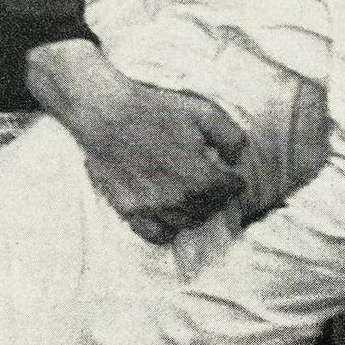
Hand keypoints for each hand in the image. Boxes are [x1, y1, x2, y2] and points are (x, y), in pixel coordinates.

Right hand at [26, 40, 246, 242]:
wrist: (107, 114)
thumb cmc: (156, 110)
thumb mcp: (203, 112)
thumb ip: (231, 138)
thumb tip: (236, 160)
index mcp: (200, 177)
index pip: (231, 191)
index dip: (235, 182)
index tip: (233, 178)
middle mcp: (178, 199)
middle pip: (210, 210)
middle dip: (217, 198)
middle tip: (214, 187)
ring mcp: (152, 208)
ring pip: (186, 223)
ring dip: (195, 212)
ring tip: (193, 197)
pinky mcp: (129, 210)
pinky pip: (156, 235)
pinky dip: (168, 228)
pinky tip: (169, 213)